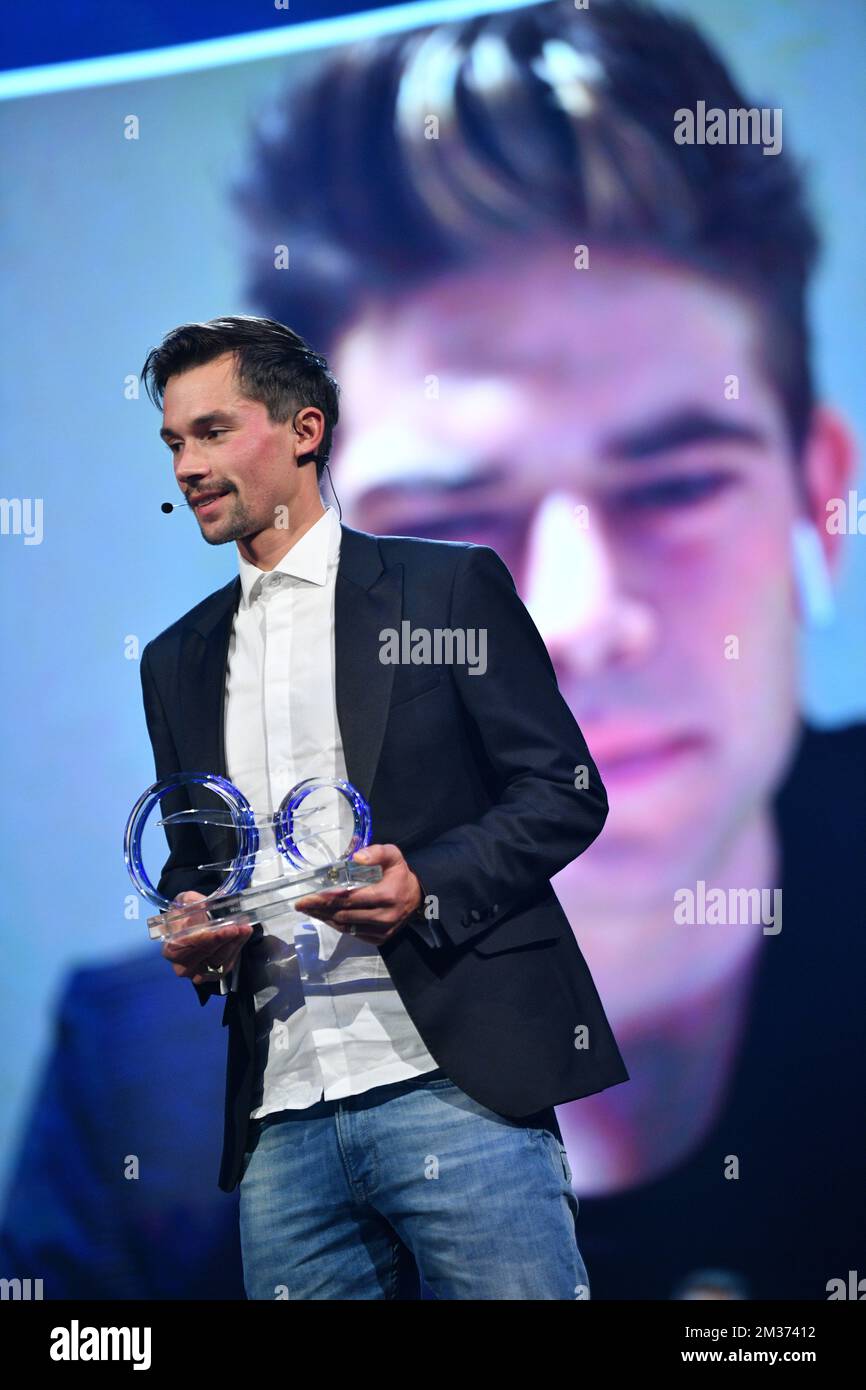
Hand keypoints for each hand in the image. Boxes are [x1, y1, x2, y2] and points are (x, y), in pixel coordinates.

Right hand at [161, 890, 252, 984]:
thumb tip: (203, 903)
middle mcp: (183, 966)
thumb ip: (191, 901)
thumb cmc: (186, 915)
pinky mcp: (215, 974)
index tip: (222, 929)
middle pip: (207, 955)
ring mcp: (199, 973)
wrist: (192, 925)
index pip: (189, 947)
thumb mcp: (184, 902)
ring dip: (234, 944)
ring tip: (244, 929)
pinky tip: (243, 935)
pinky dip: (237, 948)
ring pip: (220, 960)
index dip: (207, 939)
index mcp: (171, 949)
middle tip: (237, 928)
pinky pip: (228, 963)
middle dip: (224, 941)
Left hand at [294, 844, 422, 945]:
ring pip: (346, 927)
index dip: (328, 898)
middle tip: (301, 904)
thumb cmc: (399, 874)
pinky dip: (337, 926)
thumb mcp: (393, 856)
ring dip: (325, 918)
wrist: (417, 897)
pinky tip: (325, 917)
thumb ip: (376, 853)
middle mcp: (384, 916)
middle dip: (320, 909)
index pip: (351, 899)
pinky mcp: (380, 938)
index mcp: (386, 895)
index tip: (309, 897)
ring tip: (308, 910)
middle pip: (344, 915)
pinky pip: (353, 934)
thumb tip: (356, 858)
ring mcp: (382, 930)